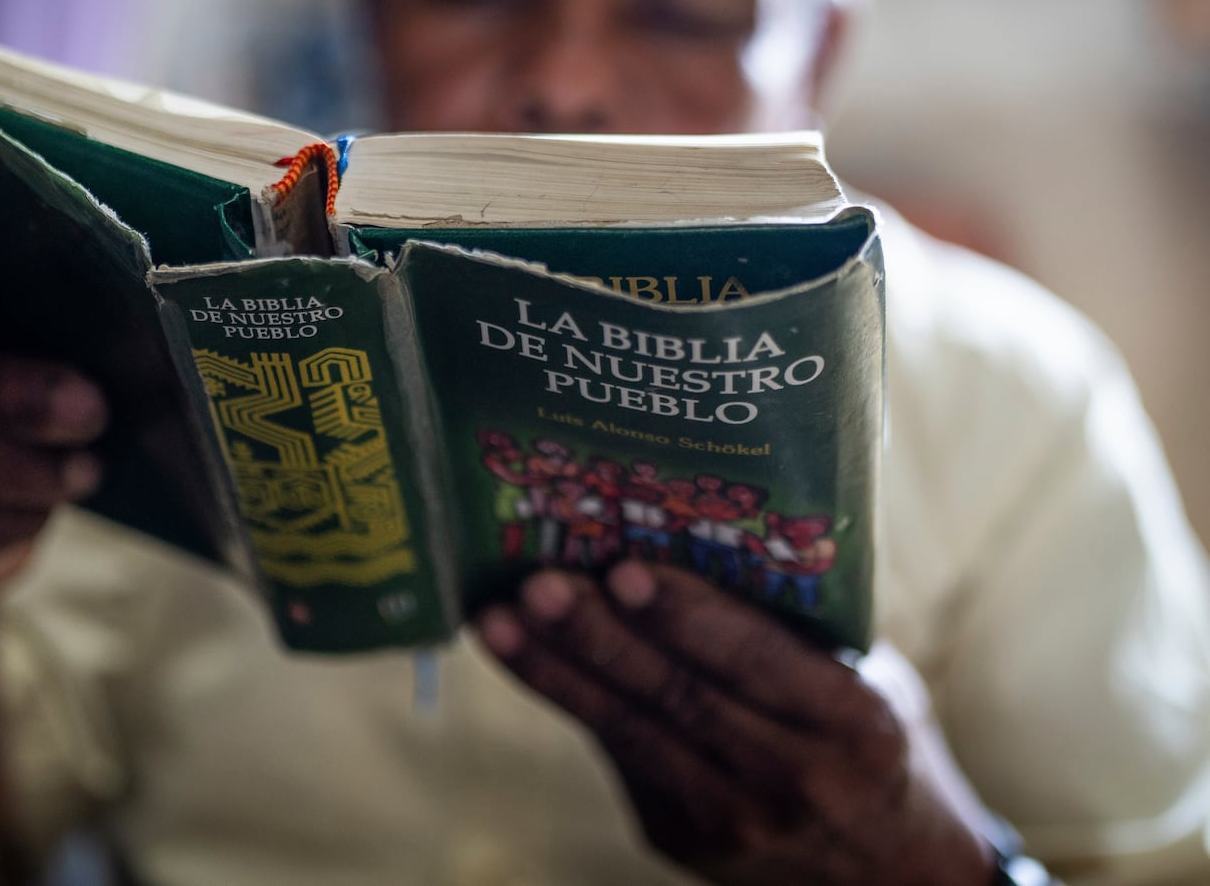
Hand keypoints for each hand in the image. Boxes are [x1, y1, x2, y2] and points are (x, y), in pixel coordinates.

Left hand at [477, 564, 996, 884]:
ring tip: (496, 618)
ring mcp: (729, 821)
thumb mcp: (865, 682)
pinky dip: (569, 697)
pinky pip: (619, 752)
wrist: (886, 877)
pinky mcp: (677, 837)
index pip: (759, 662)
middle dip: (597, 636)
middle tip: (538, 583)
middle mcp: (793, 780)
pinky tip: (524, 652)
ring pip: (628, 732)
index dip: (688, 616)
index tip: (626, 571)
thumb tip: (689, 532)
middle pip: (677, 697)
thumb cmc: (867, 742)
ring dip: (554, 670)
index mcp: (856, 727)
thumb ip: (791, 630)